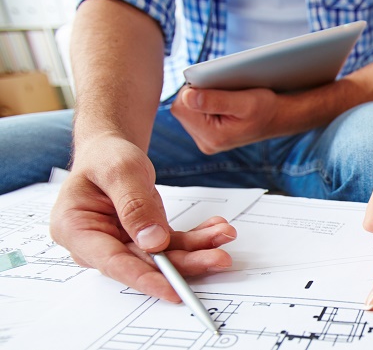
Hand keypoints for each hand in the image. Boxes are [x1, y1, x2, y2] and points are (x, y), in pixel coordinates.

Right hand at [50, 135, 235, 301]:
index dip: (145, 279)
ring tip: (224, 235)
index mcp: (76, 230)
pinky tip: (216, 229)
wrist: (110, 152)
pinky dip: (197, 238)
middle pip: (145, 263)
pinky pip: (173, 244)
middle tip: (219, 258)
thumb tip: (153, 243)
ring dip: (198, 248)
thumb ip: (135, 206)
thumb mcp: (120, 171)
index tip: (173, 291)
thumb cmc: (105, 158)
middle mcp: (98, 245)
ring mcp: (123, 244)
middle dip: (186, 261)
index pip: (114, 262)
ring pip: (165, 256)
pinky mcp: (144, 240)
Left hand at [170, 86, 288, 153]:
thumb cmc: (266, 109)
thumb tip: (187, 97)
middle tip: (222, 91)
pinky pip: (194, 113)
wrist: (278, 118)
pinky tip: (222, 103)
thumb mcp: (246, 102)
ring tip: (225, 98)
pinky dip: (204, 103)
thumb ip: (216, 100)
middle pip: (182, 108)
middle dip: (197, 94)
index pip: (182, 107)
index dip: (192, 90)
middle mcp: (205, 143)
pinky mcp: (207, 134)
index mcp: (212, 137)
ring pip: (187, 109)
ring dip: (201, 97)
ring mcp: (205, 140)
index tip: (214, 85)